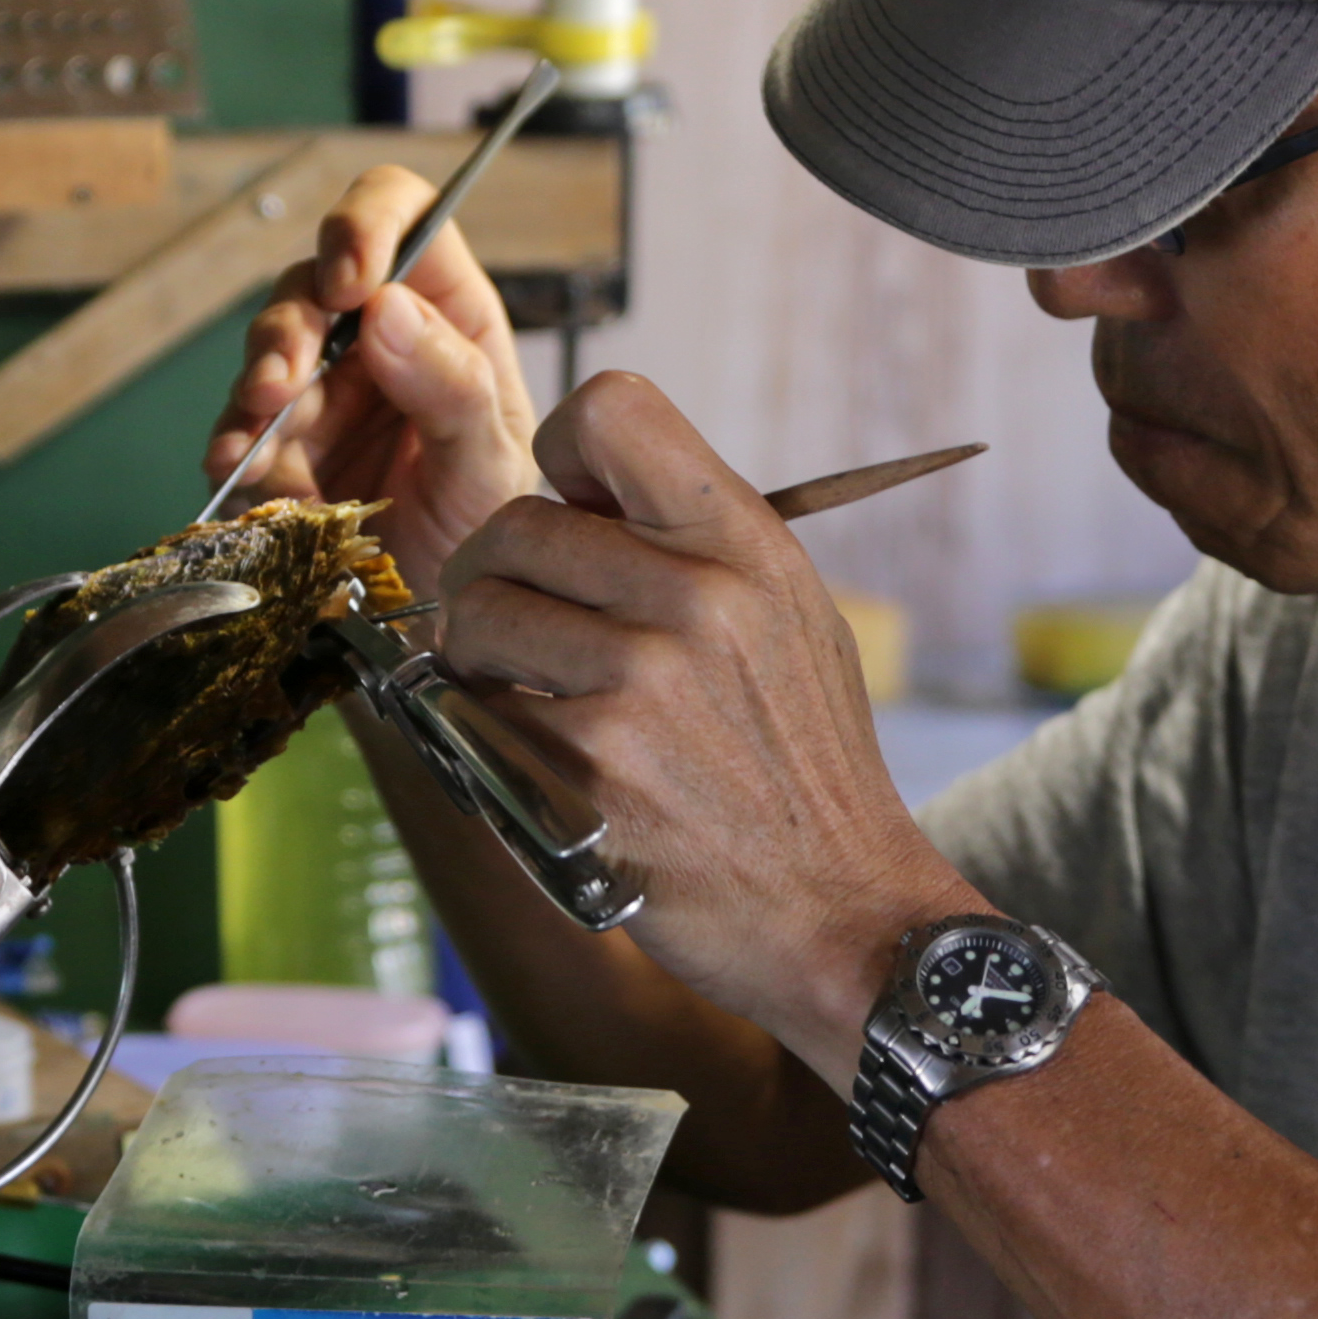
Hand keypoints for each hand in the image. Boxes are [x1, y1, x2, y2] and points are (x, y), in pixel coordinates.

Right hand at [201, 164, 545, 590]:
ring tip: (259, 430)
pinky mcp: (277, 443)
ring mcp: (320, 386)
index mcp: (446, 311)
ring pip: (268, 347)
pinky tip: (237, 468)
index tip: (350, 282)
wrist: (444, 610)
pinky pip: (241, 427)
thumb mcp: (492, 460)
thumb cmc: (487, 521)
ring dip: (256, 384)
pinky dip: (233, 446)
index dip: (364, 225)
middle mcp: (376, 335)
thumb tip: (386, 308)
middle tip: (283, 383)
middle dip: (291, 327)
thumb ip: (453, 386)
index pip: (402, 215)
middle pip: (313, 281)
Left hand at [427, 375, 967, 1065]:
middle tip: (516, 623)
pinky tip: (539, 758)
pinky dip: (485, 733)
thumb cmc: (804, 764)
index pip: (612, 408)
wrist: (842, 910)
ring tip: (522, 690)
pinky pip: (475, 713)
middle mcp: (695, 599)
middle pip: (516, 522)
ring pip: (480, 617)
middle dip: (497, 574)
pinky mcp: (583, 771)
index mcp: (746, 544)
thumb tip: (576, 494)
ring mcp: (637, 687)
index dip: (562, 451)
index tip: (569, 506)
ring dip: (479, 656)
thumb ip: (695, 544)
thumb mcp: (790, 615)